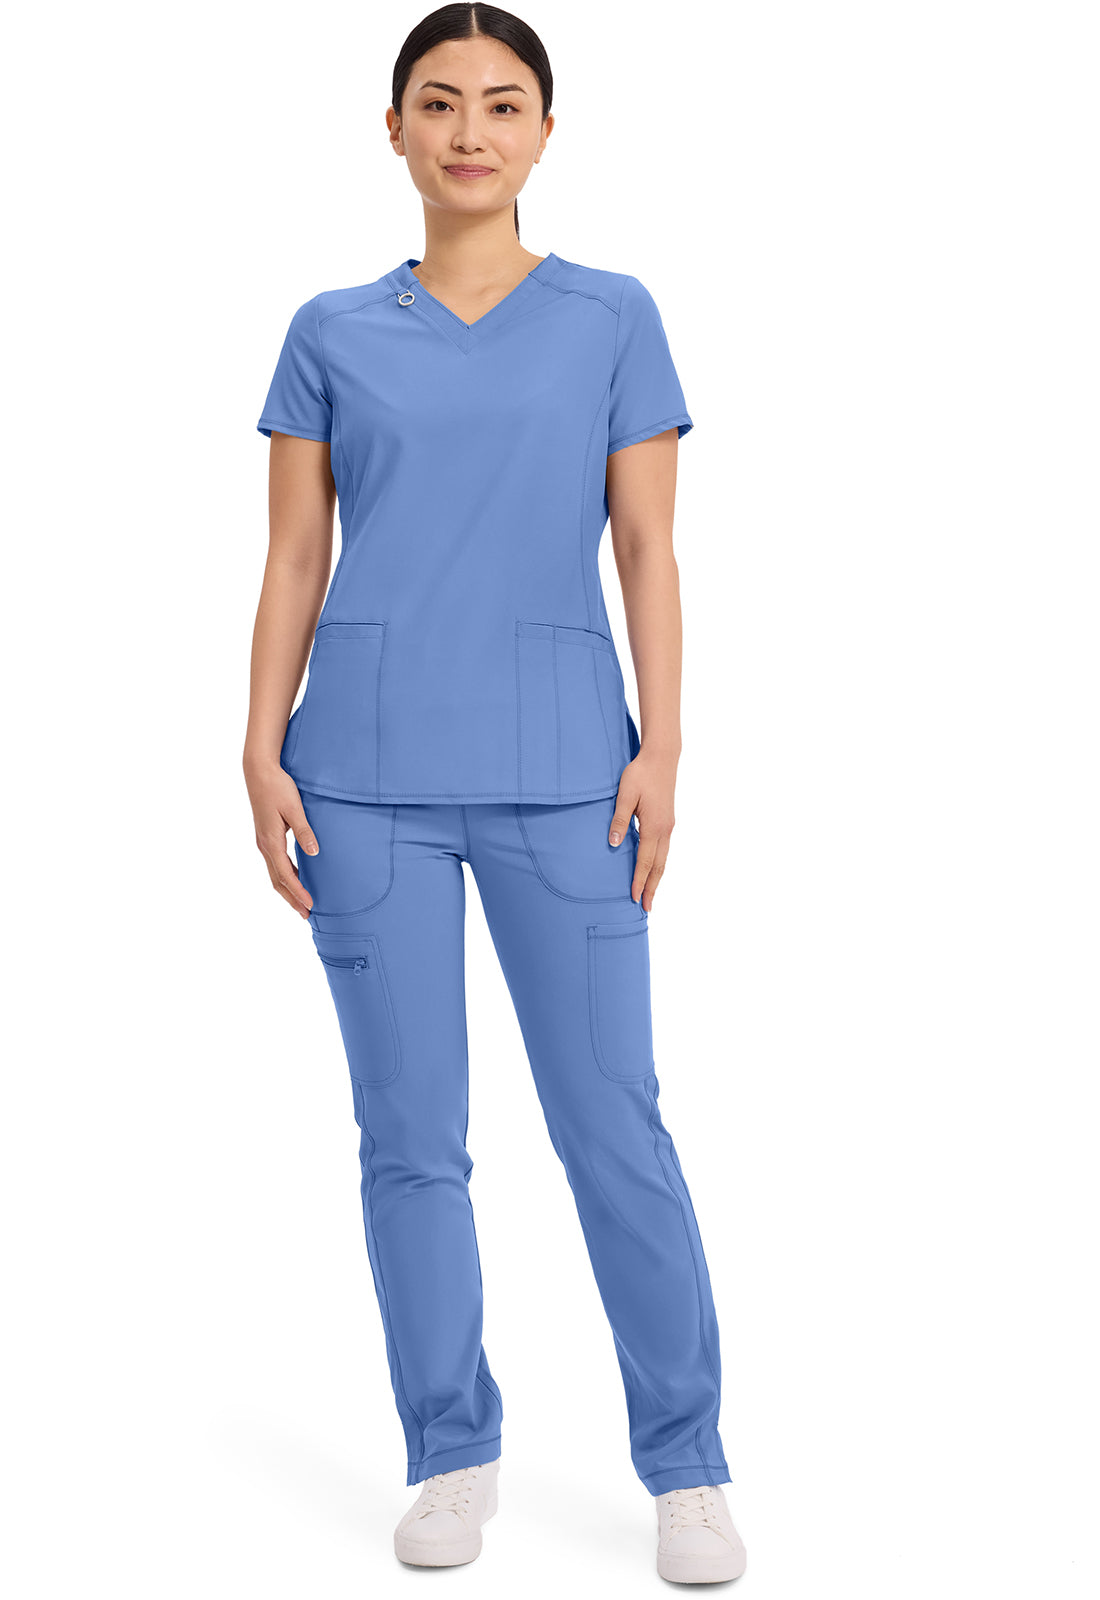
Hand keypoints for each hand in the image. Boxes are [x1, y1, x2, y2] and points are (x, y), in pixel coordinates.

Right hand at [244, 759, 318, 919]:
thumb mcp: (294, 808)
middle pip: (277, 881)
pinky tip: (295, 878)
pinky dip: (284, 876)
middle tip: (307, 915)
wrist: (259, 771)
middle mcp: (264, 845)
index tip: (311, 906)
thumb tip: (314, 853)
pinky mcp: (265, 836)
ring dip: (288, 890)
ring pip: (274, 874)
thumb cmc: (278, 787)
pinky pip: (275, 863)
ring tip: (302, 903)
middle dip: (292, 899)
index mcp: (271, 841)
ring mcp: (263, 842)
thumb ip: (304, 831)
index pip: (286, 875)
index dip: (298, 892)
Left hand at [608, 750, 676, 911]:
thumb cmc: (640, 774)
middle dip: (652, 888)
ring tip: (650, 894)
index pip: (645, 861)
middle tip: (646, 907)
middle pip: (659, 866)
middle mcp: (665, 830)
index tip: (634, 898)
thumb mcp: (624, 795)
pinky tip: (654, 869)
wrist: (661, 757)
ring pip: (664, 859)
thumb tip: (613, 844)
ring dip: (657, 878)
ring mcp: (669, 826)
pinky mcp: (668, 821)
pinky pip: (664, 849)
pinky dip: (659, 864)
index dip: (639, 881)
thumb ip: (618, 820)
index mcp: (654, 826)